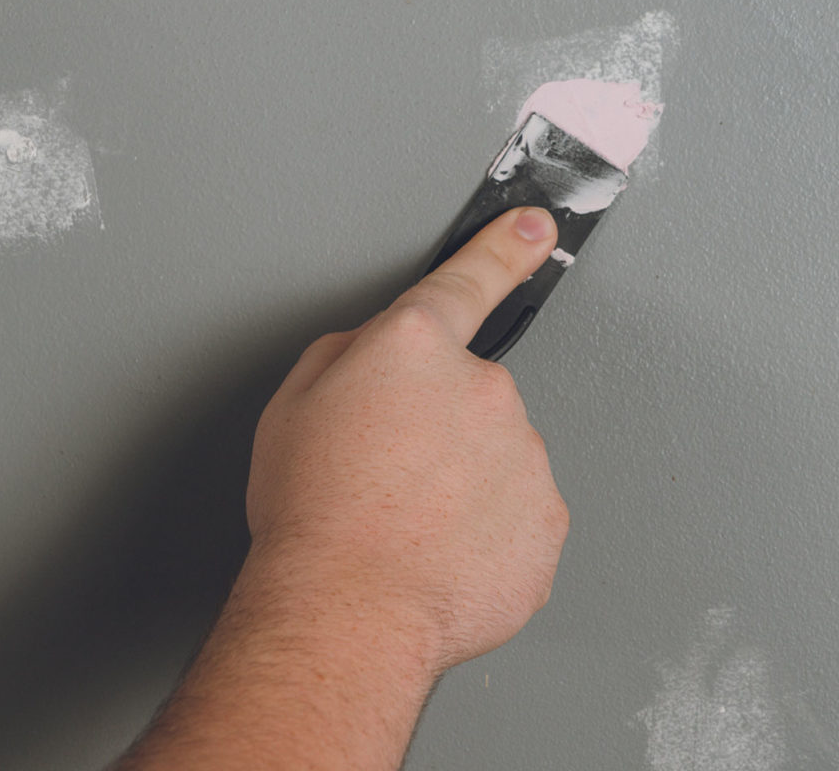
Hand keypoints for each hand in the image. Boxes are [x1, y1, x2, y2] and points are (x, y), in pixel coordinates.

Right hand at [245, 206, 569, 674]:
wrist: (347, 611)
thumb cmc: (313, 514)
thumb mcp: (292, 406)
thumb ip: (347, 355)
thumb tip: (377, 351)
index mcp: (417, 348)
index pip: (469, 280)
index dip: (505, 249)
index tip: (537, 228)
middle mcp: (482, 389)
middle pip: (470, 392)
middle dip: (440, 424)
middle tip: (392, 474)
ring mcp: (523, 454)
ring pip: (497, 456)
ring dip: (464, 481)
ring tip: (411, 523)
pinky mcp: (546, 519)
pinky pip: (518, 513)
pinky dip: (487, 530)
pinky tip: (442, 552)